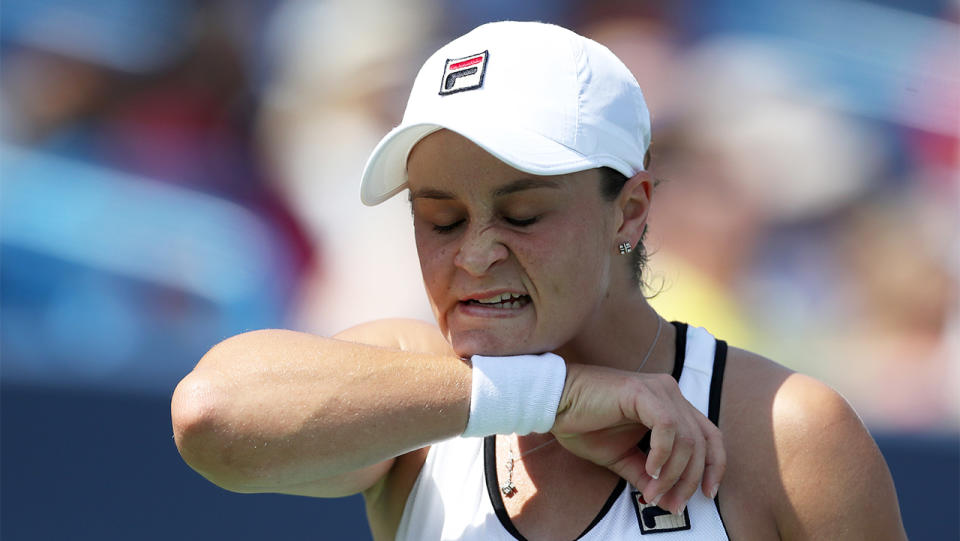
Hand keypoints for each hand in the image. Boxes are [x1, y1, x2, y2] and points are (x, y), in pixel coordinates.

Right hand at [551, 363, 724, 514]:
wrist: (554, 404)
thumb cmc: (583, 424)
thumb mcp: (622, 457)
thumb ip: (646, 474)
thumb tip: (665, 498)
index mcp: (669, 405)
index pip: (708, 436)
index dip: (714, 467)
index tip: (707, 495)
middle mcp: (669, 393)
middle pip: (701, 442)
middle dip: (690, 480)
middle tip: (673, 504)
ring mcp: (658, 390)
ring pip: (687, 438)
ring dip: (673, 473)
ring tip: (654, 491)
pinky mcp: (642, 392)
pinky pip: (667, 427)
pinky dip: (663, 454)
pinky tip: (650, 469)